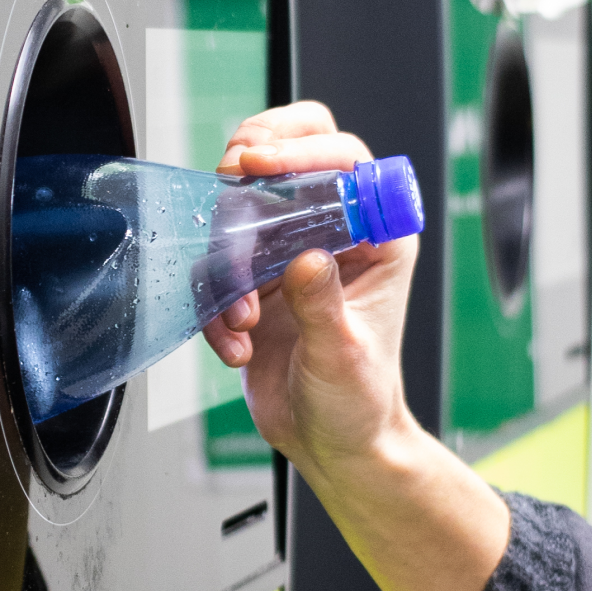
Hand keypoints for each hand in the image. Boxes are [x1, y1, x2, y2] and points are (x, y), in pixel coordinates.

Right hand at [206, 101, 416, 465]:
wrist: (330, 441)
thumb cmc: (359, 401)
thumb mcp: (343, 353)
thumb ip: (323, 305)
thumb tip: (305, 259)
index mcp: (377, 240)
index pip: (346, 162)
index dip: (304, 149)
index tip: (260, 163)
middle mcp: (333, 237)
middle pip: (293, 159)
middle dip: (256, 159)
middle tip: (230, 175)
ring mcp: (290, 255)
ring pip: (243, 209)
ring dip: (227, 258)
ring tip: (242, 317)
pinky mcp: (255, 281)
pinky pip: (216, 266)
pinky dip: (214, 302)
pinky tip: (233, 343)